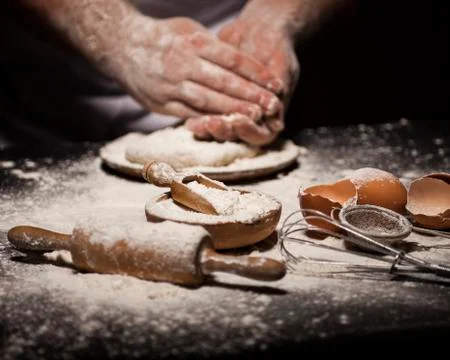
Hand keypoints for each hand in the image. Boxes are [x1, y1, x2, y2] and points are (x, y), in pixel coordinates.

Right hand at [112, 16, 283, 121]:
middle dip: (250, 96)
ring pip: (208, 102)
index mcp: (192, 43)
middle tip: (272, 106)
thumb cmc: (161, 37)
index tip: (274, 83)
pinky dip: (210, 121)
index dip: (256, 73)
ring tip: (254, 118)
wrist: (120, 46)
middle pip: (223, 83)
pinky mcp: (161, 104)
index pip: (232, 59)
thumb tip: (240, 63)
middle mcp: (182, 65)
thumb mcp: (187, 29)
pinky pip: (189, 114)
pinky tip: (227, 126)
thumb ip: (212, 46)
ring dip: (233, 112)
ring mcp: (170, 86)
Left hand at [186, 19, 298, 145]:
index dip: (249, 131)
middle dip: (225, 132)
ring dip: (209, 130)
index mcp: (272, 117)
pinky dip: (198, 121)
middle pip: (238, 138)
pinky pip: (206, 120)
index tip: (238, 120)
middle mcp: (253, 122)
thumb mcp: (282, 67)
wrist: (258, 33)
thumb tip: (274, 109)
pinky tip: (189, 120)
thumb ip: (279, 89)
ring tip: (198, 123)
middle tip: (213, 123)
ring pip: (220, 134)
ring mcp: (234, 117)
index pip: (261, 136)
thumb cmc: (276, 51)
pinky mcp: (216, 108)